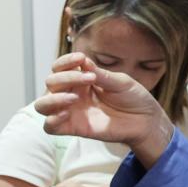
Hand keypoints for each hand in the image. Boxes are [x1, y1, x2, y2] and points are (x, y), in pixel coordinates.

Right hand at [35, 53, 173, 161]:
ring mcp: (70, 111)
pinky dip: (51, 120)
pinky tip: (65, 114)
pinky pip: (49, 127)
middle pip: (50, 83)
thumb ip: (101, 74)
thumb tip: (83, 62)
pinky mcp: (72, 128)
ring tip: (73, 98)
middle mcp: (70, 93)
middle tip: (90, 79)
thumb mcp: (121, 82)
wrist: (146, 121)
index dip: (65, 61)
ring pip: (42, 105)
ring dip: (53, 99)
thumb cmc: (133, 98)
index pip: (59, 68)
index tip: (81, 58)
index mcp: (79, 79)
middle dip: (66, 78)